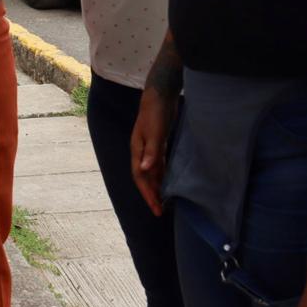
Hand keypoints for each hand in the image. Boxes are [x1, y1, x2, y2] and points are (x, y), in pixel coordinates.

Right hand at [131, 86, 176, 215]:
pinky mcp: (158, 143)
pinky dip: (163, 175)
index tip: (156, 209)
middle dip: (151, 194)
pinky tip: (169, 180)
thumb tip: (145, 170)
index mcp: (137, 150)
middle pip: (145, 177)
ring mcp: (149, 147)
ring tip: (165, 201)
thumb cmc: (156, 112)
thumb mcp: (155, 132)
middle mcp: (141, 151)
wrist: (160, 94)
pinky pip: (159, 164)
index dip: (147, 194)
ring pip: (152, 172)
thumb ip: (151, 151)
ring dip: (157, 186)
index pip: (140, 177)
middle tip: (160, 212)